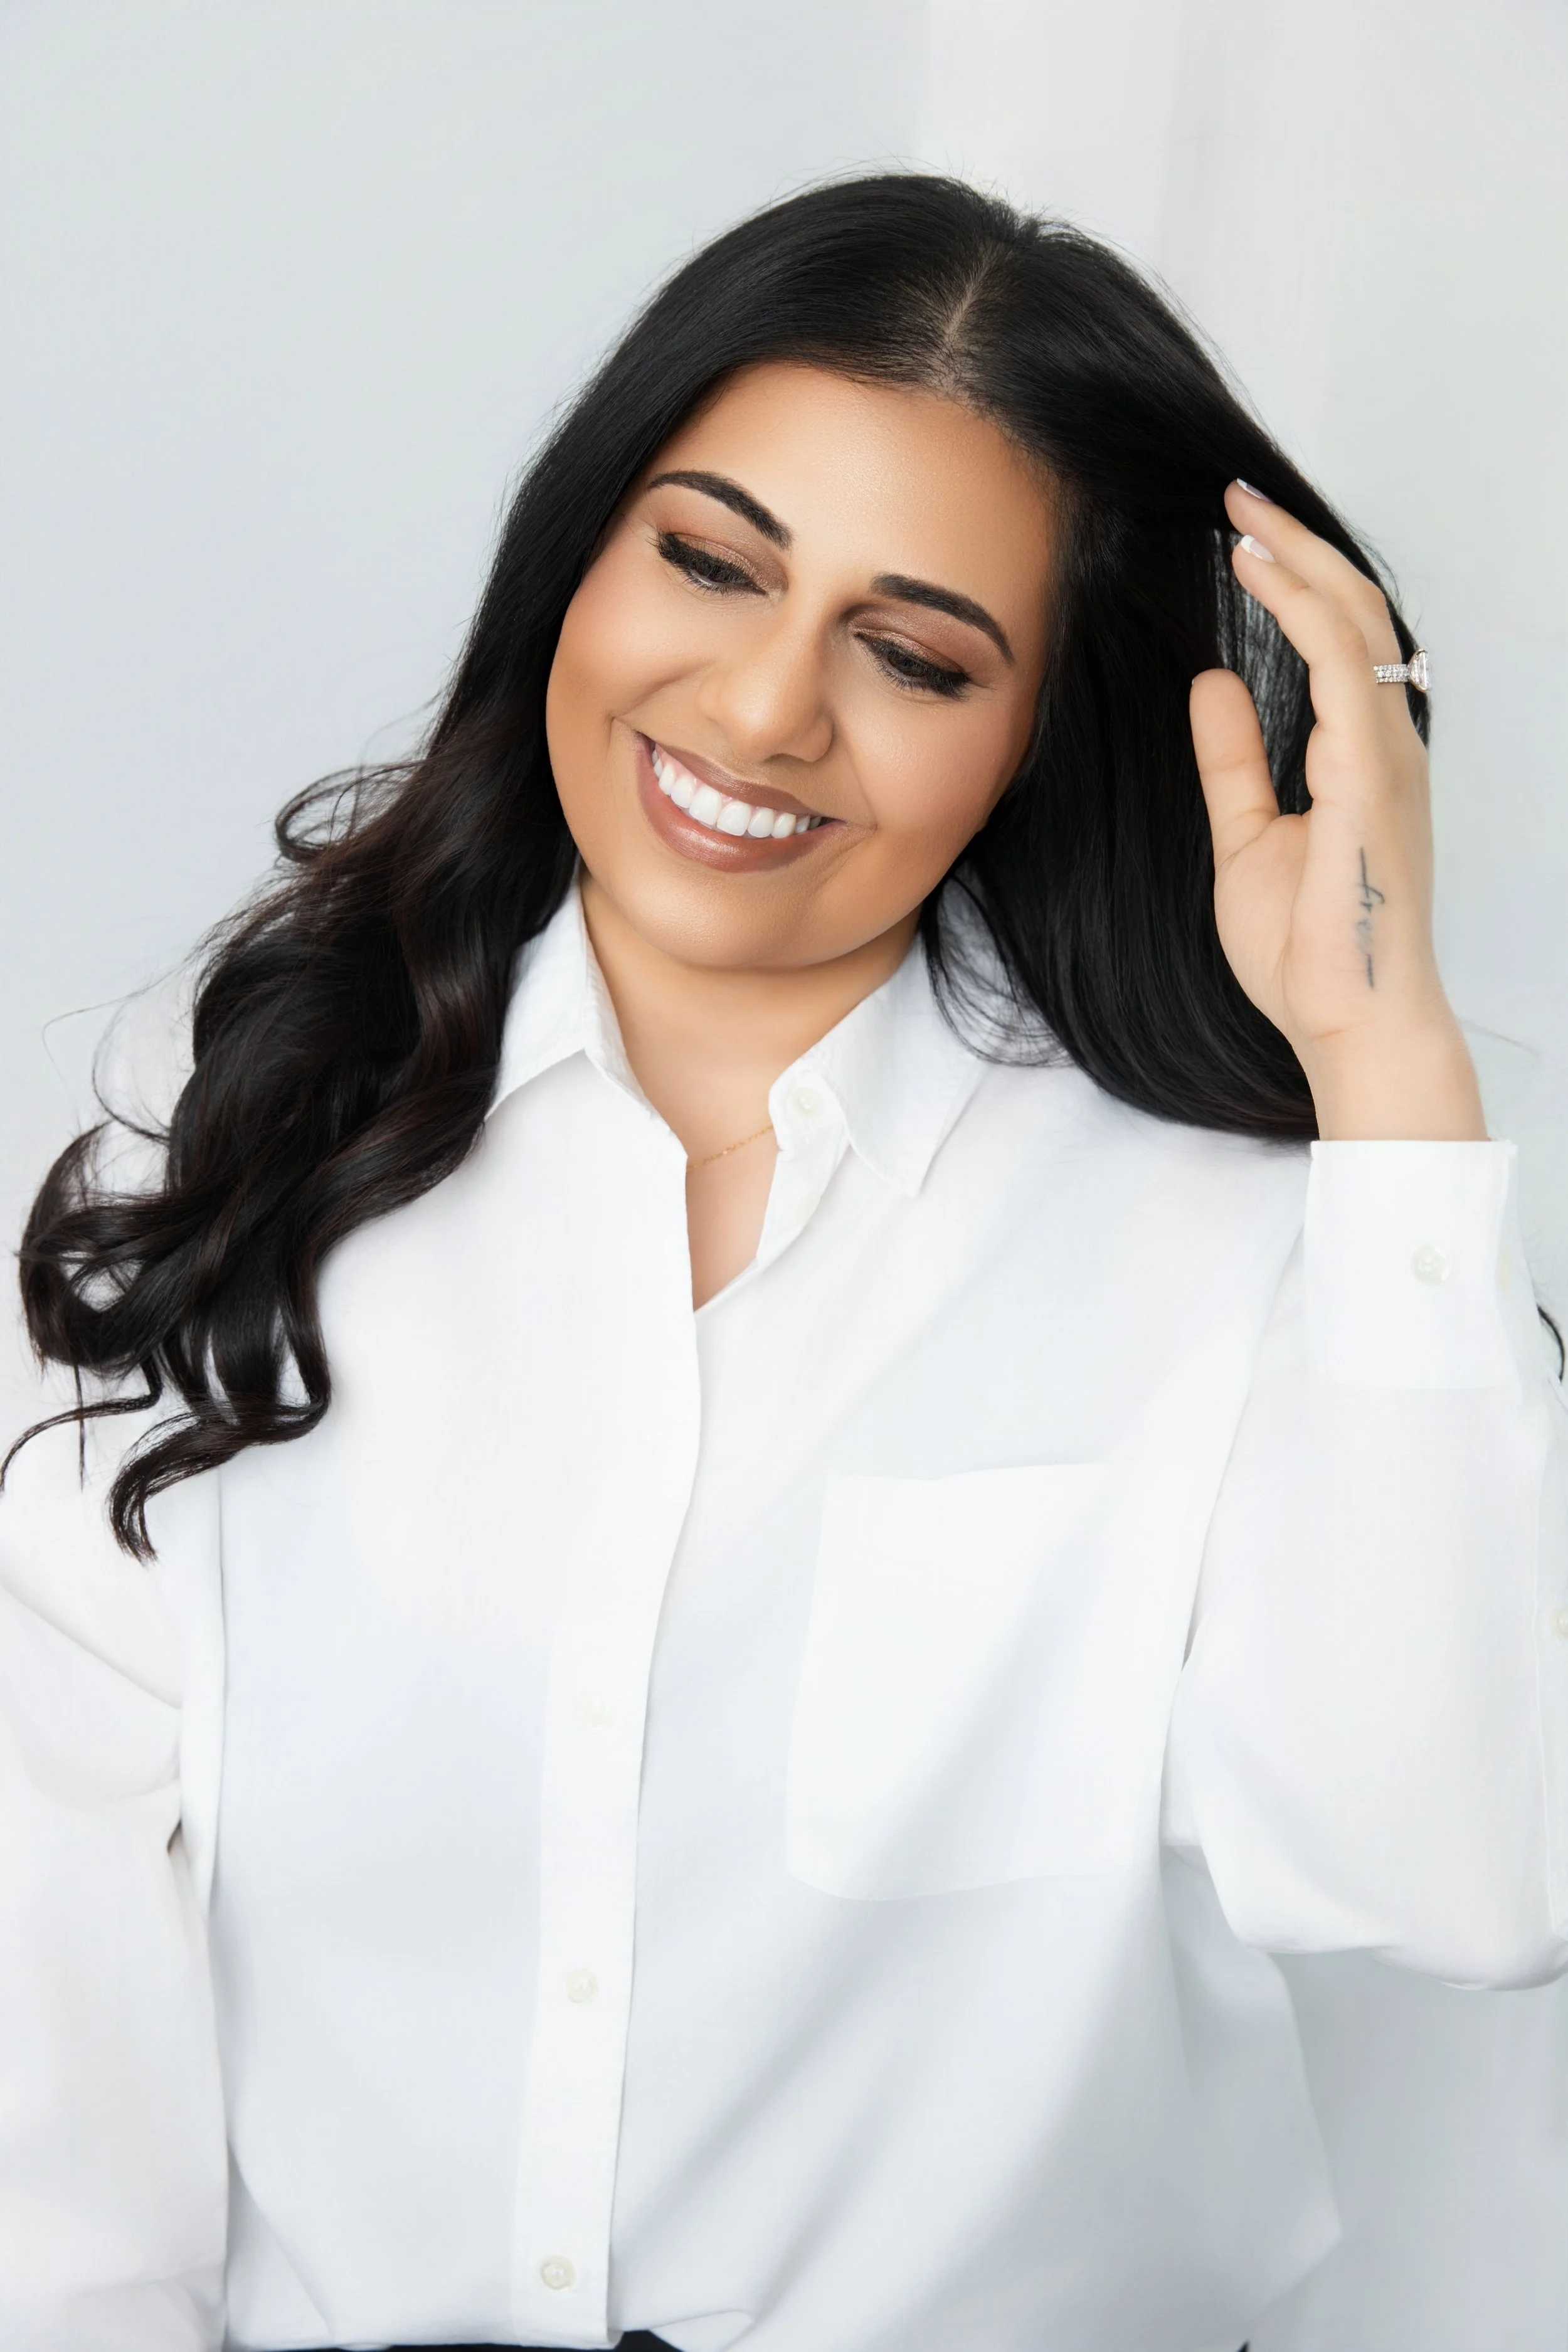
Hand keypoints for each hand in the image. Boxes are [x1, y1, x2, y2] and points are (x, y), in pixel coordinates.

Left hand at [1189, 482, 1484, 1140]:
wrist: (1343, 1021)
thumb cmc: (1309, 950)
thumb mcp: (1246, 836)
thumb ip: (1233, 761)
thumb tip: (1212, 684)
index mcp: (1362, 759)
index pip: (1341, 643)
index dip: (1298, 581)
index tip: (1245, 538)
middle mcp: (1386, 745)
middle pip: (1354, 613)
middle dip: (1299, 547)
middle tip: (1239, 498)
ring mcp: (1386, 756)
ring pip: (1353, 622)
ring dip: (1298, 560)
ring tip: (1244, 516)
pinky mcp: (1369, 776)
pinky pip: (1340, 667)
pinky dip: (1301, 609)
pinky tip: (1258, 575)